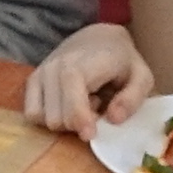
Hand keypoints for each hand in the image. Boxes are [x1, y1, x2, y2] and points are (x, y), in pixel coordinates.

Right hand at [23, 23, 154, 137]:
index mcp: (82, 65)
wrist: (99, 38)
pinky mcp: (31, 80)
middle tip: (95, 106)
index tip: (91, 135)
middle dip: (77, 122)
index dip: (80, 122)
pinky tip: (65, 105)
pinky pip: (31, 113)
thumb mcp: (141, 76)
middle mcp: (55, 68)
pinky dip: (48, 116)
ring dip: (64, 120)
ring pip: (43, 118)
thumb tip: (113, 119)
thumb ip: (132, 98)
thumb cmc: (122, 61)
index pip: (73, 102)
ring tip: (82, 103)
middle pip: (57, 118)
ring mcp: (40, 73)